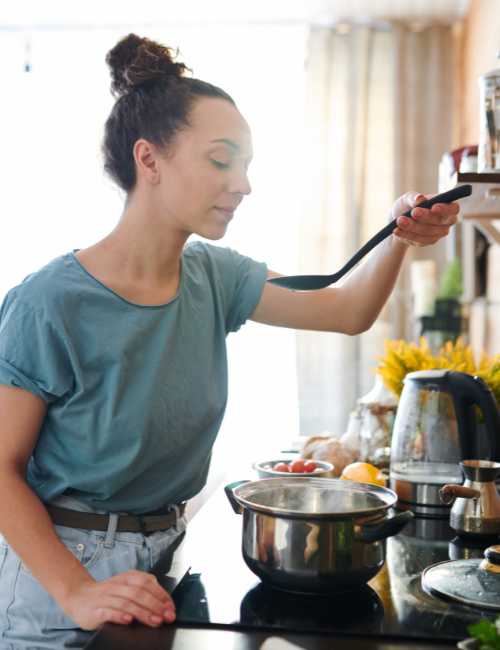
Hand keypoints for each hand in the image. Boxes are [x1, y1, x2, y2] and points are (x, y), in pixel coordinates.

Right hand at [61, 570, 175, 629]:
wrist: (78, 596)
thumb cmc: (107, 594)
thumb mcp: (126, 586)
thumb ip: (143, 589)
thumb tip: (164, 602)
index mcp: (127, 577)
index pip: (148, 582)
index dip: (161, 595)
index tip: (171, 608)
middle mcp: (117, 585)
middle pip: (139, 592)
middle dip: (156, 605)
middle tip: (167, 616)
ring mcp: (106, 597)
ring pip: (127, 602)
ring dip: (143, 612)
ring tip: (155, 621)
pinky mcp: (95, 610)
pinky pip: (108, 612)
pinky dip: (119, 616)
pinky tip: (128, 620)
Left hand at [390, 191, 458, 246]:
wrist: (397, 220)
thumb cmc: (407, 205)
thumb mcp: (407, 198)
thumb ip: (413, 197)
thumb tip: (420, 198)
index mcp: (445, 205)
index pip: (453, 208)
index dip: (446, 209)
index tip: (434, 207)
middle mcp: (446, 220)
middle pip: (440, 221)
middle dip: (426, 217)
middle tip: (413, 212)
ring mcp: (438, 233)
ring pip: (428, 232)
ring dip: (413, 226)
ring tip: (399, 220)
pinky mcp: (428, 241)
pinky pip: (419, 240)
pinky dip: (407, 234)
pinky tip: (397, 230)